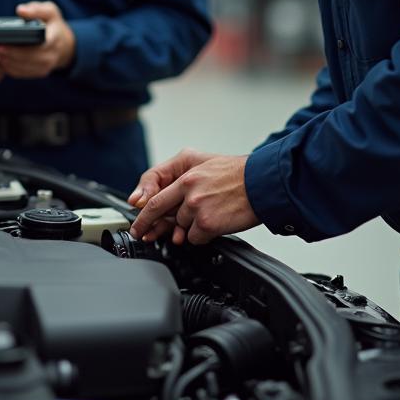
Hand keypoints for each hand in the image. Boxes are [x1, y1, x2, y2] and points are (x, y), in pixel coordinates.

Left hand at [0, 1, 75, 77]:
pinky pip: (23, 74)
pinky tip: (2, 62)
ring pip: (25, 69)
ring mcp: (46, 66)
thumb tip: (20, 10)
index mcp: (54, 39)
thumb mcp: (50, 11)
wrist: (64, 44)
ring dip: (9, 64)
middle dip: (11, 56)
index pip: (37, 47)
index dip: (19, 48)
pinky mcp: (39, 72)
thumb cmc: (53, 25)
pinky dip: (11, 69)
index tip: (3, 43)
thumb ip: (36, 9)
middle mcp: (52, 56)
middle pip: (29, 60)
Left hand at [128, 149, 258, 245]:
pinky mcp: (207, 224)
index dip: (143, 209)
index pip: (155, 193)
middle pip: (159, 211)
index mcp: (186, 173)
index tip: (137, 220)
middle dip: (148, 225)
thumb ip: (177, 175)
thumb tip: (157, 197)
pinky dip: (201, 235)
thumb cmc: (235, 173)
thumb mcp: (202, 161)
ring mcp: (196, 207)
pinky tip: (215, 224)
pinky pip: (194, 238)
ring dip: (188, 227)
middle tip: (143, 234)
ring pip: (180, 226)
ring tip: (208, 215)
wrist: (261, 184)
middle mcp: (188, 188)